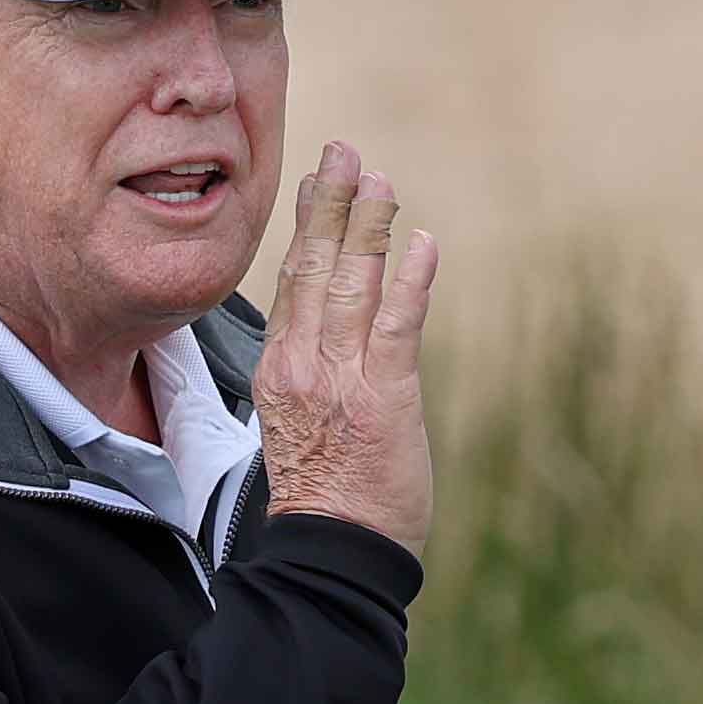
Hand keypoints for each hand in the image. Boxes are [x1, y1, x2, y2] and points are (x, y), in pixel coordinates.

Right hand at [253, 141, 437, 558]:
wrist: (330, 552)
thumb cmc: (324, 496)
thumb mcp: (298, 425)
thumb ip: (311, 375)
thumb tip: (326, 339)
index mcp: (280, 370)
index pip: (291, 282)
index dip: (307, 228)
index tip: (314, 182)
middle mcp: (303, 364)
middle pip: (314, 268)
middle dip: (331, 204)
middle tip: (343, 151)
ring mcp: (342, 378)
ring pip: (352, 284)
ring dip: (368, 226)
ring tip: (380, 179)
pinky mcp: (384, 396)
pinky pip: (398, 326)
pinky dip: (411, 280)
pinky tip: (422, 242)